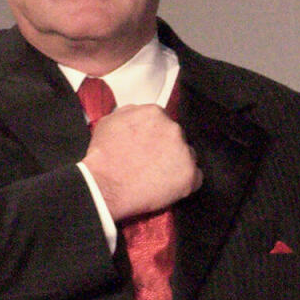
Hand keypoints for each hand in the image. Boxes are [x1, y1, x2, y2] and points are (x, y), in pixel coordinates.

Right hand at [80, 104, 201, 220]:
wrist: (105, 186)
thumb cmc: (104, 159)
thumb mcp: (108, 122)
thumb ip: (129, 113)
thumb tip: (138, 113)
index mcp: (155, 114)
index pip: (164, 121)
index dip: (156, 136)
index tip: (151, 145)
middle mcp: (173, 130)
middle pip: (177, 138)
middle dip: (167, 149)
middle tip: (151, 162)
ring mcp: (184, 153)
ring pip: (187, 156)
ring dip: (176, 164)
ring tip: (156, 175)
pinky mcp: (190, 176)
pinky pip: (195, 178)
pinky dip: (184, 182)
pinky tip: (166, 186)